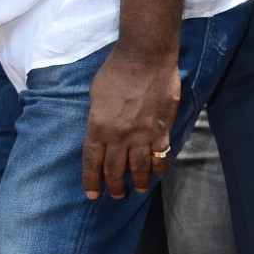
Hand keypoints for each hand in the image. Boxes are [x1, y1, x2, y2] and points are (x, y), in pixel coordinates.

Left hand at [82, 49, 179, 200]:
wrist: (145, 58)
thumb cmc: (116, 71)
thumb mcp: (95, 96)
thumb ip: (98, 118)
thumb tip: (101, 132)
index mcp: (98, 127)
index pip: (92, 161)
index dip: (92, 181)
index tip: (92, 195)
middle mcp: (119, 136)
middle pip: (115, 169)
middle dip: (115, 186)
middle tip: (116, 196)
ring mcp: (142, 135)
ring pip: (139, 168)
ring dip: (139, 182)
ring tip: (139, 190)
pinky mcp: (162, 130)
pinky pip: (161, 156)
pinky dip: (159, 168)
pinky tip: (157, 174)